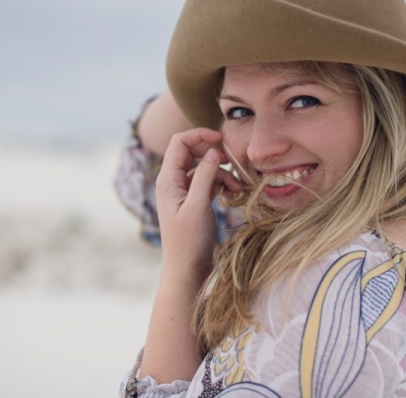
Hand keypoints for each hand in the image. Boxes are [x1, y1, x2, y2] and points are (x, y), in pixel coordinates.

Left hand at [155, 128, 242, 274]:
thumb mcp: (198, 205)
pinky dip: (221, 183)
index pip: (179, 142)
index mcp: (167, 179)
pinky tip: (234, 194)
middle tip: (233, 161)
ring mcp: (183, 191)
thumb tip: (213, 151)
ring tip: (239, 187)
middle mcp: (172, 181)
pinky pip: (208, 182)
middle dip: (213, 153)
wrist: (186, 270)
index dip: (199, 134)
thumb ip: (205, 176)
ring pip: (203, 167)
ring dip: (222, 172)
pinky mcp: (193, 200)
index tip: (222, 139)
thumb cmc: (189, 241)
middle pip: (191, 151)